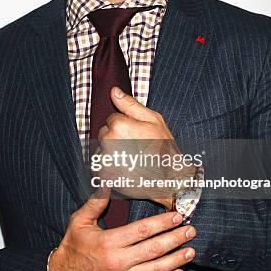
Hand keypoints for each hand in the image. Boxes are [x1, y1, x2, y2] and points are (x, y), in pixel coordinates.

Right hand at [49, 188, 195, 270]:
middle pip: (154, 249)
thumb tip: (108, 184)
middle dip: (175, 239)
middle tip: (190, 231)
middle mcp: (118, 262)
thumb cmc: (73, 247)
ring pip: (156, 270)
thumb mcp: (79, 221)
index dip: (162, 223)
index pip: (142, 231)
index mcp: (109, 242)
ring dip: (176, 260)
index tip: (177, 216)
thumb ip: (95, 203)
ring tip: (191, 251)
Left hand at [94, 87, 197, 209]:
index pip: (112, 119)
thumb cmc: (164, 148)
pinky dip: (110, 167)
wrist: (169, 179)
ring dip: (113, 152)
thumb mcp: (153, 120)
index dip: (126, 126)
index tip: (138, 135)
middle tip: (136, 147)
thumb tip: (114, 91)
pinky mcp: (103, 175)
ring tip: (132, 159)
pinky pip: (101, 166)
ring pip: (103, 149)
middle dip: (117, 137)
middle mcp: (108, 141)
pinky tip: (126, 169)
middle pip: (105, 133)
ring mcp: (105, 160)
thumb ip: (130, 104)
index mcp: (118, 125)